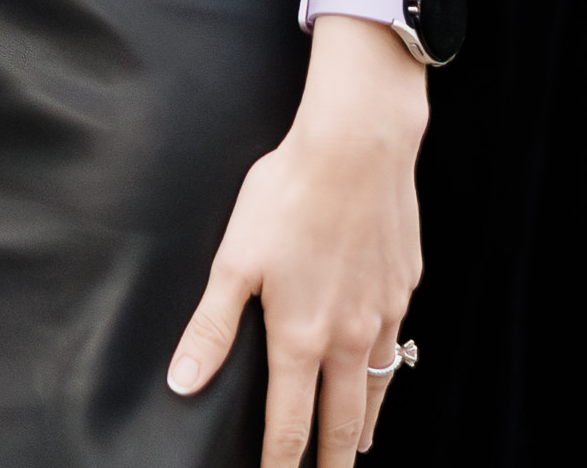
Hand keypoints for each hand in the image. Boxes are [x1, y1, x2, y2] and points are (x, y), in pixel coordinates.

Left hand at [167, 19, 426, 459]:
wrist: (356, 150)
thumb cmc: (287, 196)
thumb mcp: (234, 260)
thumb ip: (211, 327)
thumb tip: (182, 380)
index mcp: (300, 337)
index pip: (290, 423)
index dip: (279, 460)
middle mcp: (347, 337)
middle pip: (345, 422)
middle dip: (334, 461)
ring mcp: (383, 314)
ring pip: (377, 388)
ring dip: (367, 424)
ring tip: (361, 447)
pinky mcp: (404, 287)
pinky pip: (396, 342)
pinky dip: (387, 369)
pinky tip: (381, 366)